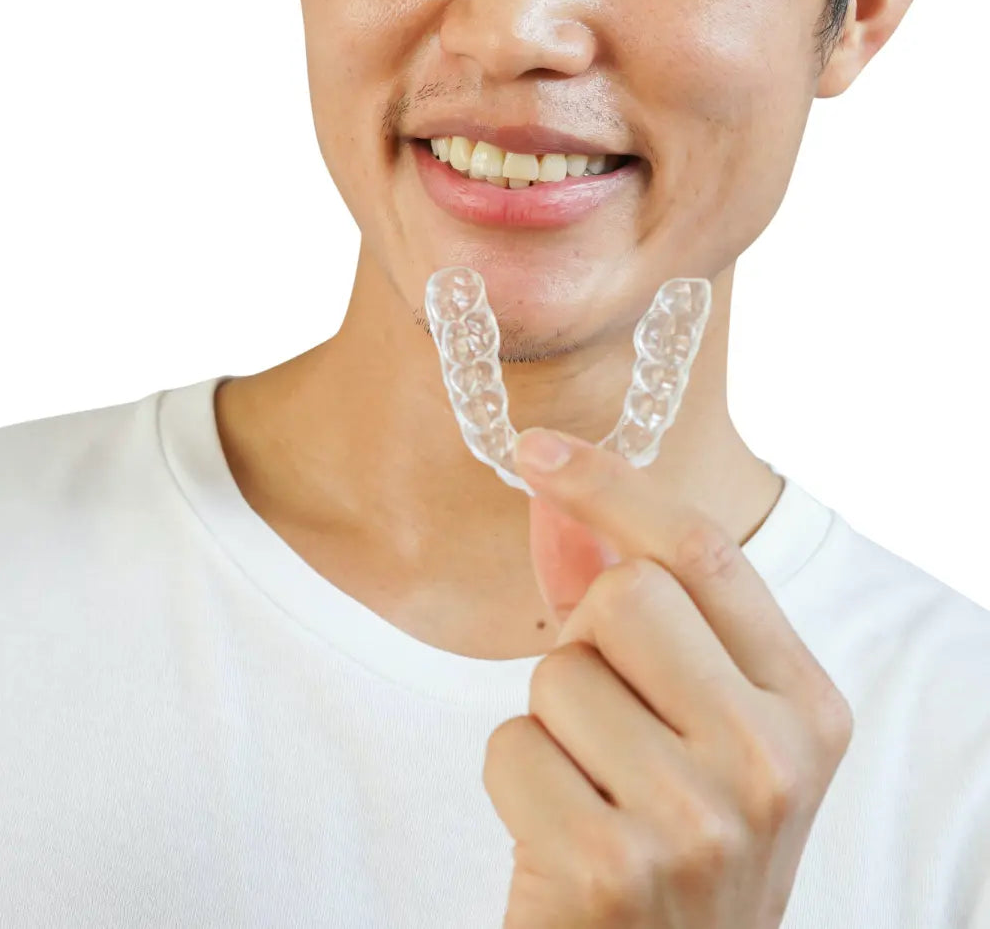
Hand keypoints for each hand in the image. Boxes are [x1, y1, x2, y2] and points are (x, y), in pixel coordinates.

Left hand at [482, 429, 853, 927]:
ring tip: (593, 790)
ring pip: (557, 671)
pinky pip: (511, 747)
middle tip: (608, 717)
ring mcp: (698, 819)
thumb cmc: (675, 842)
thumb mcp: (693, 726)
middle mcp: (771, 759)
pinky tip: (560, 837)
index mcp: (806, 707)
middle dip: (587, 640)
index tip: (540, 449)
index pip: (707, 552)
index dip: (615, 485)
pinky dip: (515, 782)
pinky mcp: (611, 869)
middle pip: (626, 593)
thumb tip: (555, 496)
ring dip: (550, 722)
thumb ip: (632, 606)